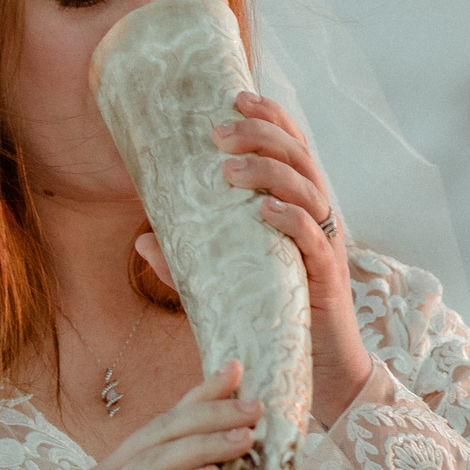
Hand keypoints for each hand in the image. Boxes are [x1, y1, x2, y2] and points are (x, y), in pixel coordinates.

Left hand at [135, 91, 370, 427]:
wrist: (315, 371)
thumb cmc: (273, 318)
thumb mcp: (225, 285)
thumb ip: (188, 263)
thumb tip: (142, 238)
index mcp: (298, 206)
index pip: (291, 148)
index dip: (270, 118)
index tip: (236, 97)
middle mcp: (317, 216)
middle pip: (299, 157)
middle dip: (261, 136)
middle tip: (218, 133)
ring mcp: (325, 244)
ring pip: (308, 189)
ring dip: (268, 172)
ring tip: (229, 167)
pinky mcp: (327, 275)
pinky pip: (314, 237)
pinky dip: (291, 218)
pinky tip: (265, 210)